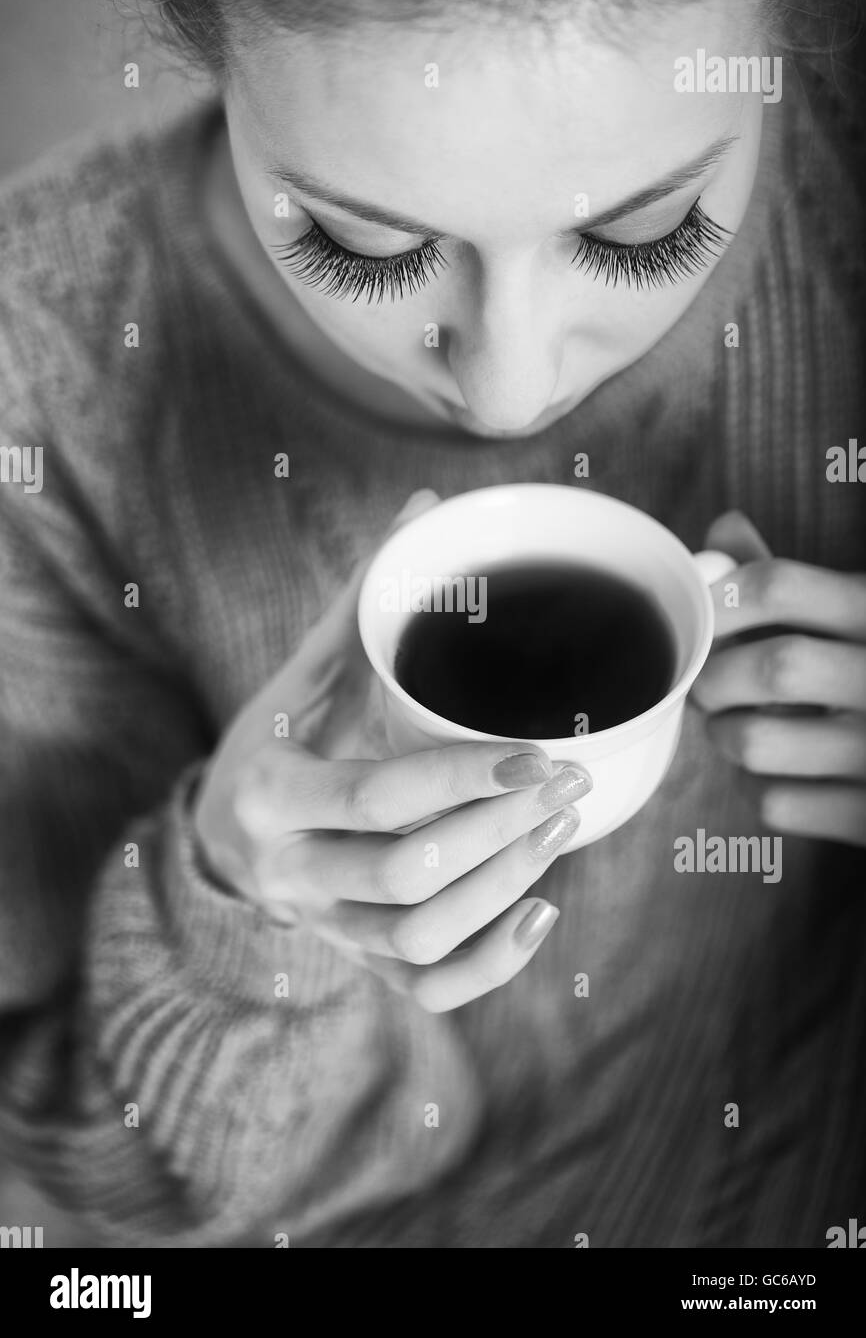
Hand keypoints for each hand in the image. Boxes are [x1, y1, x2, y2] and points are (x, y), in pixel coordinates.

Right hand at [193, 490, 592, 1010]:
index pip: (375, 797)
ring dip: (502, 887)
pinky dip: (489, 966)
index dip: (462, 777)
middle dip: (497, 829)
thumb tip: (427, 507)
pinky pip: (425, 988)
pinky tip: (543, 913)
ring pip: (421, 937)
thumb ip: (368, 600)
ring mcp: (323, 925)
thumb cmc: (280, 737)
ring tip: (559, 828)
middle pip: (405, 875)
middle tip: (565, 782)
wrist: (225, 835)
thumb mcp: (307, 671)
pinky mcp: (355, 958)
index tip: (536, 747)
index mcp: (269, 791)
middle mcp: (289, 871)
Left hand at [693, 511, 865, 846]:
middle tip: (711, 685)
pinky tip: (789, 774)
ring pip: (757, 742)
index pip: (779, 587)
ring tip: (740, 727)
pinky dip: (765, 788)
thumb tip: (722, 532)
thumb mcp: (865, 613)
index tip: (703, 616)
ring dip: (728, 735)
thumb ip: (796, 581)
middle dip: (717, 676)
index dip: (721, 599)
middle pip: (770, 668)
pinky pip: (779, 803)